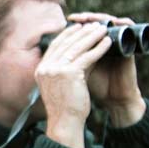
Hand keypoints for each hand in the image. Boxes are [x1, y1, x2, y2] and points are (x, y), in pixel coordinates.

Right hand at [35, 21, 110, 147]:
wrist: (65, 122)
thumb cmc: (65, 106)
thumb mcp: (62, 83)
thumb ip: (69, 67)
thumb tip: (84, 51)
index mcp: (41, 69)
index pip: (54, 46)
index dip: (67, 35)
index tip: (78, 27)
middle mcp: (46, 68)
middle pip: (65, 43)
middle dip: (81, 32)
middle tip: (93, 24)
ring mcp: (56, 70)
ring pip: (77, 47)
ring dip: (91, 36)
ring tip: (102, 29)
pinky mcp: (69, 74)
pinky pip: (87, 56)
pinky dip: (99, 48)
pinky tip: (108, 42)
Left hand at [68, 12, 145, 126]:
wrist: (115, 100)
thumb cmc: (95, 87)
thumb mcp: (78, 71)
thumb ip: (67, 60)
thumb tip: (44, 52)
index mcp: (94, 47)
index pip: (86, 29)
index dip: (76, 25)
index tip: (64, 22)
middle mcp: (107, 42)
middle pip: (97, 22)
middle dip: (84, 20)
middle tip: (74, 17)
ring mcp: (120, 42)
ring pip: (112, 22)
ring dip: (99, 18)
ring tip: (87, 19)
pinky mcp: (130, 46)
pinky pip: (128, 29)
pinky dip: (120, 22)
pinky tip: (110, 22)